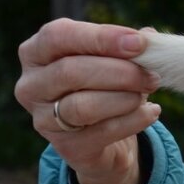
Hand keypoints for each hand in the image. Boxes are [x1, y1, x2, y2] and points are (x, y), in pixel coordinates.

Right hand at [15, 19, 161, 183]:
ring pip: (83, 106)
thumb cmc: (107, 86)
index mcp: (37, 52)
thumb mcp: (114, 60)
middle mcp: (31, 85)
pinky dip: (134, 120)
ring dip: (126, 98)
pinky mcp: (67, 147)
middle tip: (152, 75)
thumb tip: (149, 37)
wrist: (108, 137)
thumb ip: (128, 46)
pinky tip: (151, 112)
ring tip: (148, 93)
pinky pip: (102, 132)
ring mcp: (43, 119)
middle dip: (120, 72)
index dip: (101, 37)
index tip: (138, 43)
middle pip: (70, 71)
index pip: (58, 36)